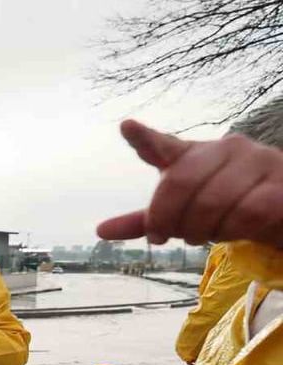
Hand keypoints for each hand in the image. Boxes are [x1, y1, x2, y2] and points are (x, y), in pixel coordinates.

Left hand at [99, 120, 282, 246]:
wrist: (280, 215)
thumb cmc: (225, 209)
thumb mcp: (184, 213)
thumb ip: (148, 220)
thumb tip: (100, 231)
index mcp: (193, 155)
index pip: (162, 144)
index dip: (143, 137)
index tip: (126, 126)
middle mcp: (224, 149)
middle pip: (180, 183)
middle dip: (168, 218)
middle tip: (166, 238)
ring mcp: (256, 160)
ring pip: (214, 201)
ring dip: (204, 229)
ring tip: (207, 234)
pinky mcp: (281, 182)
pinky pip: (248, 211)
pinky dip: (235, 230)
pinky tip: (236, 231)